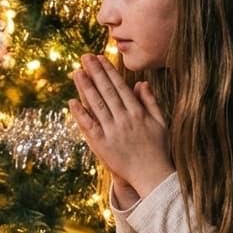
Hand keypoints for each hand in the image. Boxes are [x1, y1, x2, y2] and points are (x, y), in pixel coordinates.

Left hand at [68, 54, 172, 197]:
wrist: (153, 175)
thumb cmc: (158, 149)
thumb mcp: (160, 122)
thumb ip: (150, 102)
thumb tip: (141, 83)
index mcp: (138, 112)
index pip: (120, 86)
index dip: (109, 71)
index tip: (100, 58)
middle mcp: (124, 119)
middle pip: (106, 91)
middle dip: (95, 72)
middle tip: (84, 57)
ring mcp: (112, 132)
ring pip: (96, 105)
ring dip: (85, 87)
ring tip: (77, 72)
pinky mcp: (102, 145)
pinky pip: (89, 126)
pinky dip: (80, 113)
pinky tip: (72, 101)